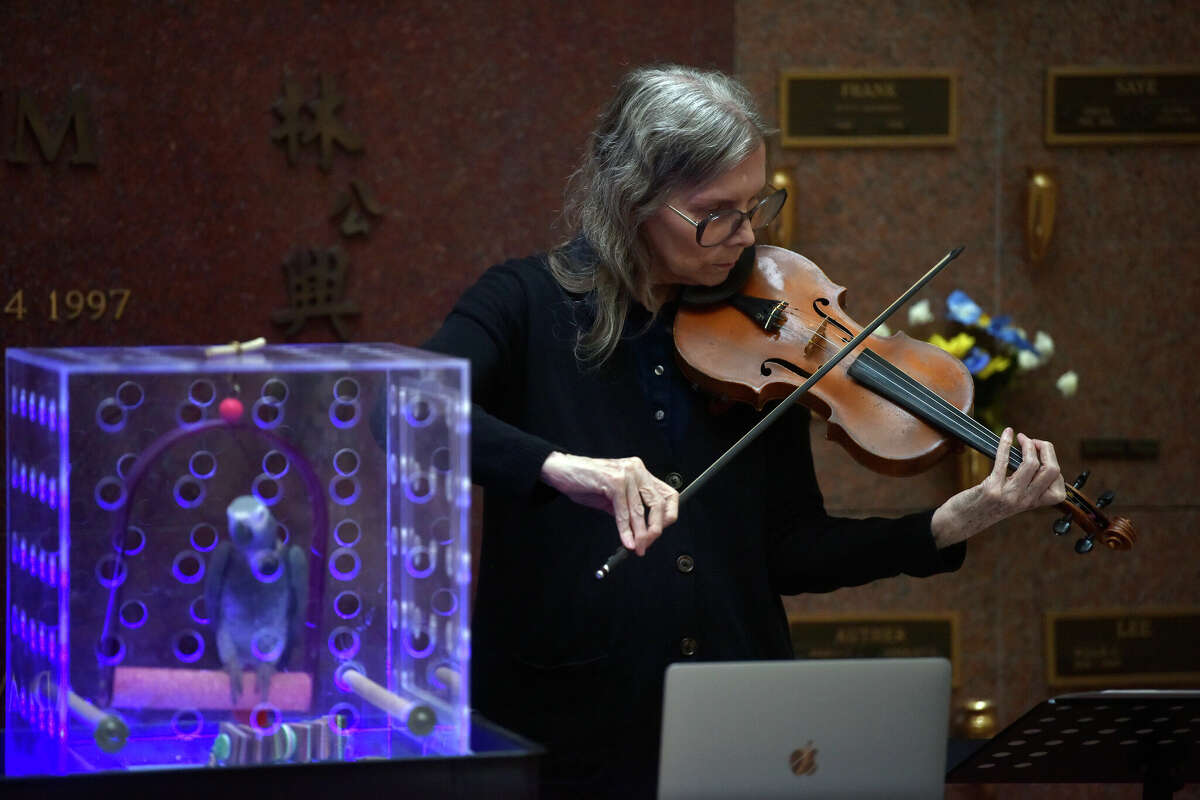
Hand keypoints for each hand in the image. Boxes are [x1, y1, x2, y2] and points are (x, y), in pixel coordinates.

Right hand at [540, 451, 679, 554]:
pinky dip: (625, 530)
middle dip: (655, 529)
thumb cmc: (586, 483)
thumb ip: (629, 510)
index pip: (668, 495)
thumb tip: (643, 532)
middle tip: (647, 544)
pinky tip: (626, 541)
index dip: (669, 516)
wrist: (562, 471)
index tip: (660, 532)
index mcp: (640, 472)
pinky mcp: (614, 481)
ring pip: (640, 510)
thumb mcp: (613, 498)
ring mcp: (626, 474)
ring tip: (637, 547)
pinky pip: (623, 512)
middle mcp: (637, 470)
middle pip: (658, 504)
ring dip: (639, 534)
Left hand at [931, 428, 1067, 547]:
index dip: (1053, 466)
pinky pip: (1004, 461)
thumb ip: (1024, 487)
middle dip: (1046, 449)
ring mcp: (1009, 496)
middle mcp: (1024, 501)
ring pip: (1032, 464)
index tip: (1041, 455)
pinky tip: (1007, 433)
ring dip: (1028, 444)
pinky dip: (1006, 443)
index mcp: (1032, 504)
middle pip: (1051, 470)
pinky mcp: (991, 489)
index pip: (1059, 487)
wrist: (961, 522)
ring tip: (1021, 438)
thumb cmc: (984, 507)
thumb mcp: (1012, 501)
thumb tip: (1033, 458)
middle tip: (1033, 441)